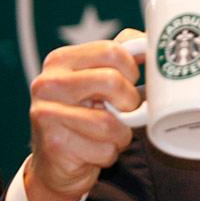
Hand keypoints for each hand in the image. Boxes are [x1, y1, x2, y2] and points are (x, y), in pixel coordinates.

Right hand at [25, 29, 143, 200]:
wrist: (57, 161)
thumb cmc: (87, 111)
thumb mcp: (100, 76)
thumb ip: (123, 53)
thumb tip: (151, 39)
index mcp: (61, 59)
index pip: (112, 51)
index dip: (132, 69)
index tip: (131, 80)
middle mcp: (47, 83)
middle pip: (112, 81)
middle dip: (130, 100)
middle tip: (125, 109)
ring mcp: (46, 114)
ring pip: (109, 122)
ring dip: (122, 133)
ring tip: (111, 132)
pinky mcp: (54, 145)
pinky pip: (104, 149)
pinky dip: (110, 152)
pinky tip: (97, 149)